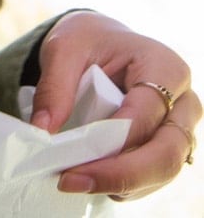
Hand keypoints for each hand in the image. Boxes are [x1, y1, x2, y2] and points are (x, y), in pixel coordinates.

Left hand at [29, 10, 200, 200]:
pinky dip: (120, 184)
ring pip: (161, 173)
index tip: (74, 154)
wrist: (102, 44)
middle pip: (166, 153)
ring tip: (72, 179)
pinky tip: (88, 176)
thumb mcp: (65, 48)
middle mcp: (182, 102)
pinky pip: (151, 179)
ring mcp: (178, 129)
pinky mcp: (167, 150)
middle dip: (120, 174)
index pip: (147, 112)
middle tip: (71, 180)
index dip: (114, 138)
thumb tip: (42, 131)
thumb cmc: (90, 41)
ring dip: (117, 183)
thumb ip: (54, 86)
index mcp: (164, 66)